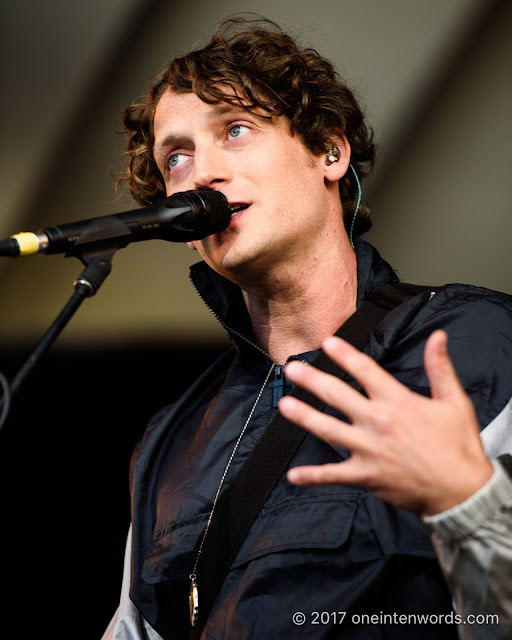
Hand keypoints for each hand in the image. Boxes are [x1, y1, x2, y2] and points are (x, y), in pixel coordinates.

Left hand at [279, 330, 492, 514]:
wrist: (463, 492)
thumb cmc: (458, 446)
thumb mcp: (454, 402)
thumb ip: (440, 367)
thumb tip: (438, 336)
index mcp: (397, 402)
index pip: (365, 371)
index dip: (344, 354)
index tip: (327, 343)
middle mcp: (377, 423)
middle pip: (337, 395)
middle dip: (312, 380)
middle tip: (291, 369)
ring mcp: (368, 450)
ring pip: (328, 430)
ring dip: (304, 417)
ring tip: (284, 405)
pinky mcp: (365, 476)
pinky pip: (333, 476)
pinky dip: (313, 477)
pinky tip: (293, 476)